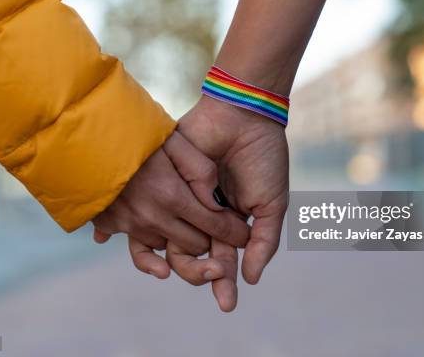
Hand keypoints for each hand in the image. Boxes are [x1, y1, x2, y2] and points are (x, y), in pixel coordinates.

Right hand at [92, 130, 249, 278]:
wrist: (84, 133)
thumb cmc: (135, 133)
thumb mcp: (177, 141)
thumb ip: (202, 171)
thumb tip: (217, 203)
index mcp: (172, 196)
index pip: (214, 226)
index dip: (234, 232)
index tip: (245, 234)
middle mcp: (151, 218)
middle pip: (194, 245)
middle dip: (211, 242)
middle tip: (221, 235)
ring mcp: (129, 225)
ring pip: (168, 248)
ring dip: (181, 240)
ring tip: (188, 228)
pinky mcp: (110, 225)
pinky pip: (138, 246)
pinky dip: (151, 244)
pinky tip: (158, 241)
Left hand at [172, 95, 288, 308]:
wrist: (244, 118)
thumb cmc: (263, 160)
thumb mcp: (272, 204)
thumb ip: (263, 242)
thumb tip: (251, 279)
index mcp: (228, 222)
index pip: (222, 259)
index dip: (224, 282)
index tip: (226, 304)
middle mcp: (203, 215)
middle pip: (194, 256)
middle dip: (203, 273)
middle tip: (214, 276)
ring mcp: (183, 200)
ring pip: (173, 240)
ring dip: (181, 259)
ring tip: (190, 268)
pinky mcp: (166, 182)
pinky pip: (157, 212)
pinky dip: (155, 229)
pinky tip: (152, 247)